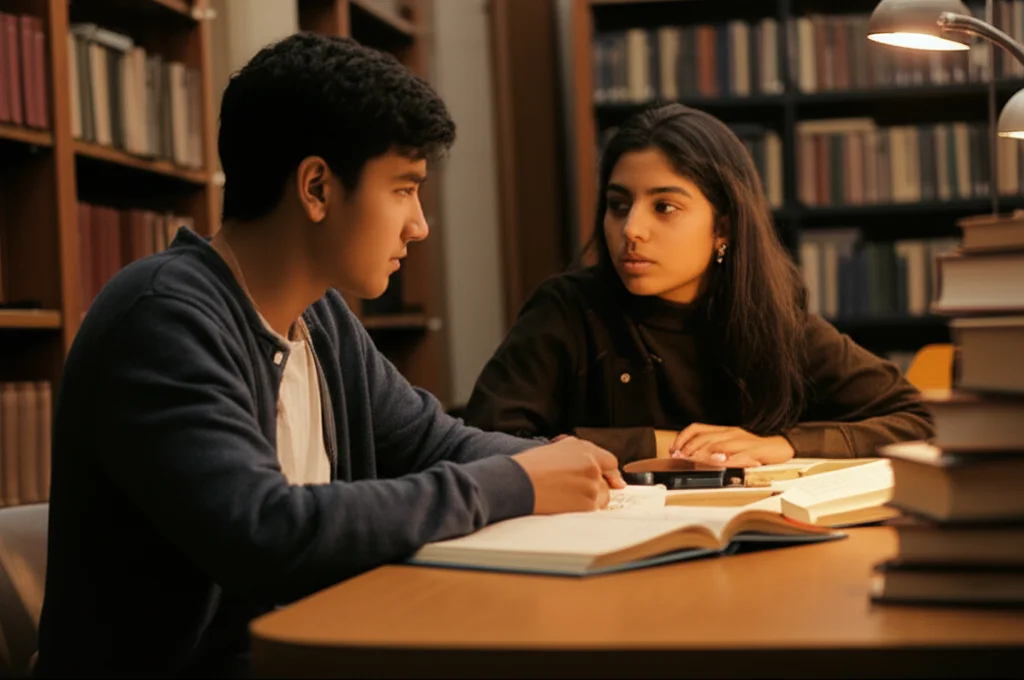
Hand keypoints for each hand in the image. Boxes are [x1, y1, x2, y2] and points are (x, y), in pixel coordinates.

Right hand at [512, 436, 625, 513]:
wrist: (517, 482)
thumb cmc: (530, 467)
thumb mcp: (556, 449)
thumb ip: (580, 455)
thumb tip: (601, 469)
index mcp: (584, 449)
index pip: (610, 462)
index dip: (610, 473)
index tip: (612, 482)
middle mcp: (591, 464)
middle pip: (607, 482)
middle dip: (596, 487)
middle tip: (575, 492)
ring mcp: (591, 484)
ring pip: (602, 497)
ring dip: (589, 499)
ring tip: (565, 497)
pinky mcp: (587, 503)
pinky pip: (593, 510)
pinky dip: (582, 509)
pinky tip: (564, 504)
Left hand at [669, 424, 794, 467]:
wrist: (779, 447)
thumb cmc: (752, 449)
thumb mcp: (729, 446)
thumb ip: (712, 449)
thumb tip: (689, 456)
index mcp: (723, 431)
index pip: (697, 428)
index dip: (683, 437)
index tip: (673, 449)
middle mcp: (731, 433)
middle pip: (706, 437)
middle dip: (690, 447)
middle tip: (681, 458)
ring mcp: (743, 441)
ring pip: (720, 444)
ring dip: (704, 453)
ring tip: (694, 460)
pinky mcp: (756, 450)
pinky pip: (741, 454)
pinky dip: (730, 459)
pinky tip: (721, 463)